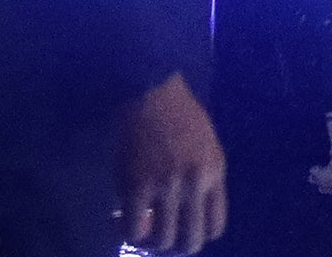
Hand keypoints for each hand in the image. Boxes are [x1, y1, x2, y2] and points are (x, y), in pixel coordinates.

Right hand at [116, 73, 226, 252]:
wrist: (151, 89)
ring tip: (133, 226)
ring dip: (146, 241)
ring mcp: (167, 186)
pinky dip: (124, 231)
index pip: (216, 227)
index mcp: (215, 173)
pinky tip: (115, 217)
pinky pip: (133, 229)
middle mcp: (195, 184)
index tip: (180, 229)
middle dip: (172, 247)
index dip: (196, 236)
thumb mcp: (207, 145)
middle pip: (191, 241)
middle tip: (155, 235)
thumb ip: (202, 177)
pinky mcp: (137, 185)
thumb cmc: (179, 112)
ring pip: (162, 240)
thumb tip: (189, 210)